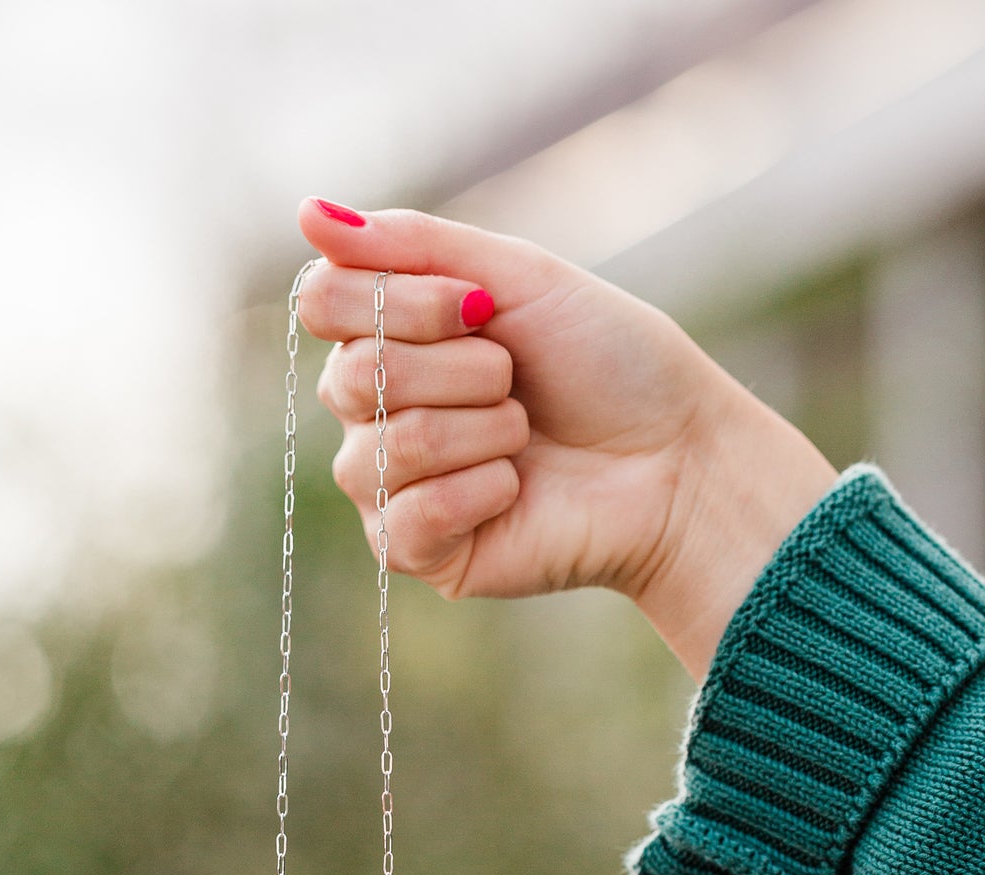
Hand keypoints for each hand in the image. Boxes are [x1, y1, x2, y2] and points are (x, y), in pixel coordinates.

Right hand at [296, 198, 838, 681]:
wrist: (678, 457)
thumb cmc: (607, 364)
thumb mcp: (516, 278)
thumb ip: (410, 244)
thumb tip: (306, 212)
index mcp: (389, 339)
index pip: (323, 304)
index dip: (399, 302)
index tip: (479, 307)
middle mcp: (373, 412)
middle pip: (350, 375)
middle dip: (458, 369)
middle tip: (516, 379)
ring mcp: (390, 487)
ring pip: (384, 447)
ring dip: (479, 430)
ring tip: (526, 436)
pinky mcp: (417, 553)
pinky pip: (410, 516)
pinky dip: (481, 491)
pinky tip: (517, 490)